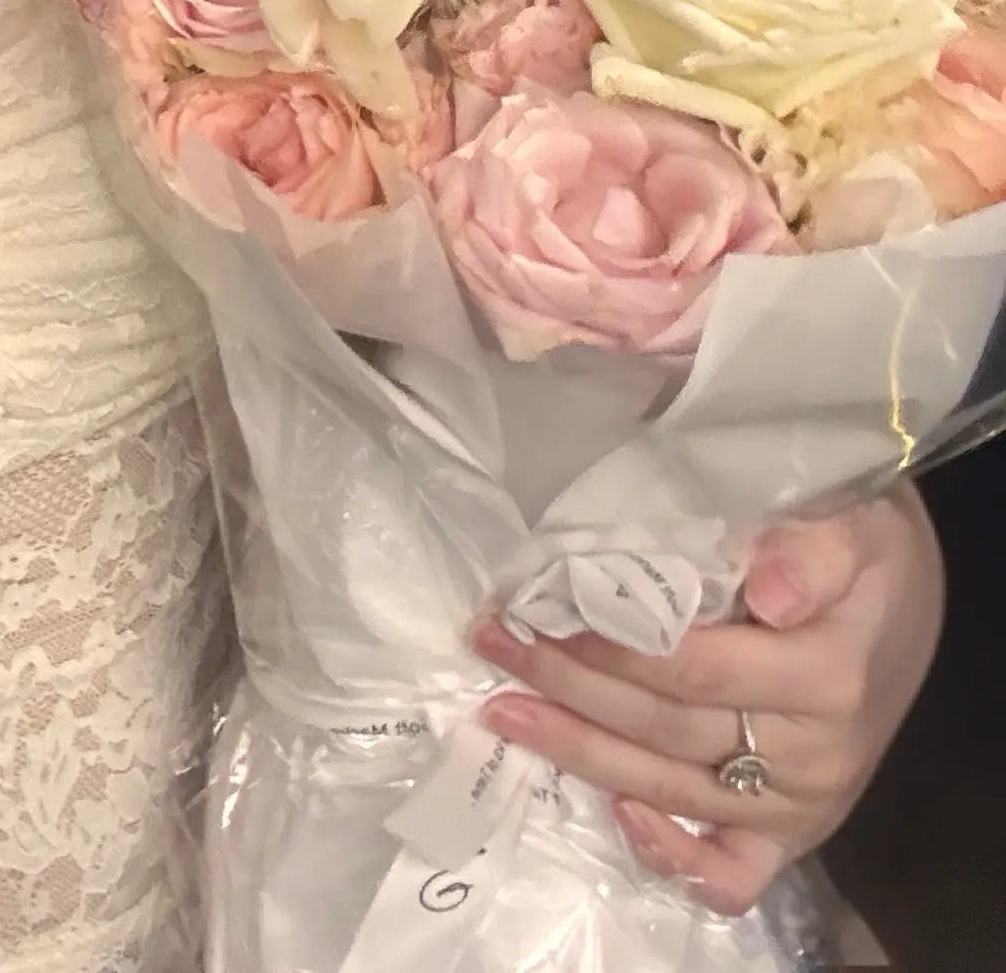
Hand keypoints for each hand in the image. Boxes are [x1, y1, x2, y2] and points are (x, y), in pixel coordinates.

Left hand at [472, 489, 942, 917]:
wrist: (902, 601)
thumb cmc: (862, 547)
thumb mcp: (856, 522)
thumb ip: (814, 547)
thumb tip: (766, 587)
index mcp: (826, 675)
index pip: (693, 667)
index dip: (611, 643)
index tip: (540, 603)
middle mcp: (812, 753)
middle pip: (664, 726)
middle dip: (569, 683)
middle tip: (494, 639)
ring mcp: (798, 803)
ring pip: (670, 787)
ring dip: (577, 747)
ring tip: (501, 707)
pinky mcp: (789, 832)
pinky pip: (730, 874)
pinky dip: (671, 857)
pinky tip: (615, 812)